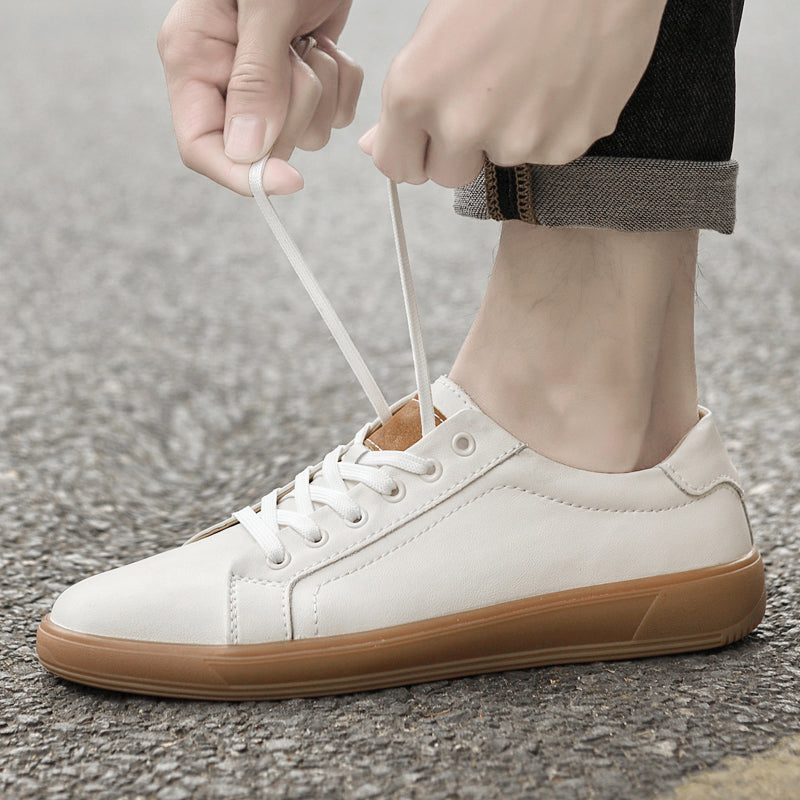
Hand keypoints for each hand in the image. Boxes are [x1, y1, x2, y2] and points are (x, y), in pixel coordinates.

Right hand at [158, 0, 363, 194]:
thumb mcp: (266, 10)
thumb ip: (256, 80)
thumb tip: (246, 153)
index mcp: (193, 58)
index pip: (201, 146)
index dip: (243, 174)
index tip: (288, 180)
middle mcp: (224, 77)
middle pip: (259, 146)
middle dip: (293, 108)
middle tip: (297, 56)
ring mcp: (264, 82)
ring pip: (301, 134)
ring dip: (322, 91)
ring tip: (311, 38)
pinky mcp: (302, 80)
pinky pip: (331, 114)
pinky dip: (342, 83)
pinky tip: (328, 41)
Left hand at [359, 0, 667, 187]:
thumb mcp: (437, 28)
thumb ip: (407, 99)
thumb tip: (376, 146)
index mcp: (416, 93)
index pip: (398, 167)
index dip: (414, 152)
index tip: (428, 140)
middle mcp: (463, 125)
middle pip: (448, 174)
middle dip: (461, 147)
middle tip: (487, 95)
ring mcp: (519, 141)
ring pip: (502, 160)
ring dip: (511, 132)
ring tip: (532, 71)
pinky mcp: (567, 144)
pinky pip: (549, 151)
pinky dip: (554, 125)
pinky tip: (562, 77)